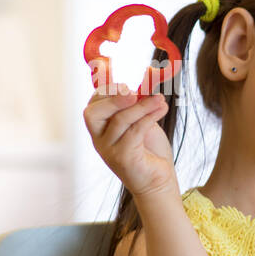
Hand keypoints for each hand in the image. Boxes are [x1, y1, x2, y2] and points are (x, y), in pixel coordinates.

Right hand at [82, 83, 177, 199]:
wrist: (159, 181)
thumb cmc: (149, 151)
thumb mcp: (142, 121)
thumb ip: (139, 104)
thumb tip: (149, 74)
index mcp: (100, 128)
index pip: (93, 104)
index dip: (105, 89)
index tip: (125, 80)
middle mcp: (99, 139)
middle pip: (93, 113)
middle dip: (113, 98)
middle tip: (134, 90)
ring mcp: (108, 150)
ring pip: (120, 120)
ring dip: (142, 106)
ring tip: (160, 99)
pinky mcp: (123, 158)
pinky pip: (134, 132)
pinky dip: (149, 117)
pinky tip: (161, 108)